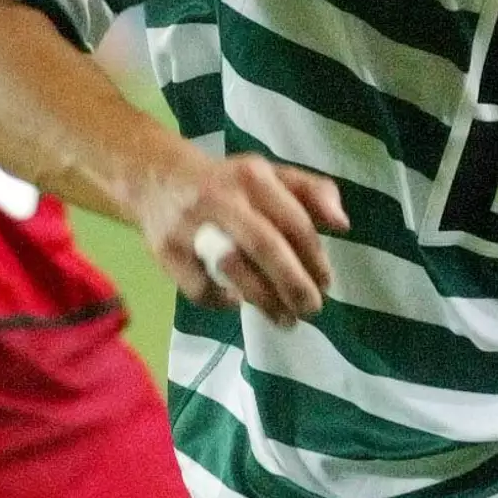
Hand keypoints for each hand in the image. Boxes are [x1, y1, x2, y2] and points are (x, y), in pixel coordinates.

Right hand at [134, 152, 348, 323]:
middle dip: (293, 283)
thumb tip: (342, 225)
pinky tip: (236, 303)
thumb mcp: (270, 176)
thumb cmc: (227, 183)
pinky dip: (221, 301)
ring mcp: (190, 225)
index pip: (293, 221)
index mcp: (253, 177)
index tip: (326, 284)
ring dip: (264, 301)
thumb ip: (312, 193)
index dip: (314, 257)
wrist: (155, 178)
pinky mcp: (166, 251)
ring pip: (232, 269)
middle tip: (311, 310)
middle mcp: (221, 198)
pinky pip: (199, 288)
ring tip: (286, 320)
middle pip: (264, 245)